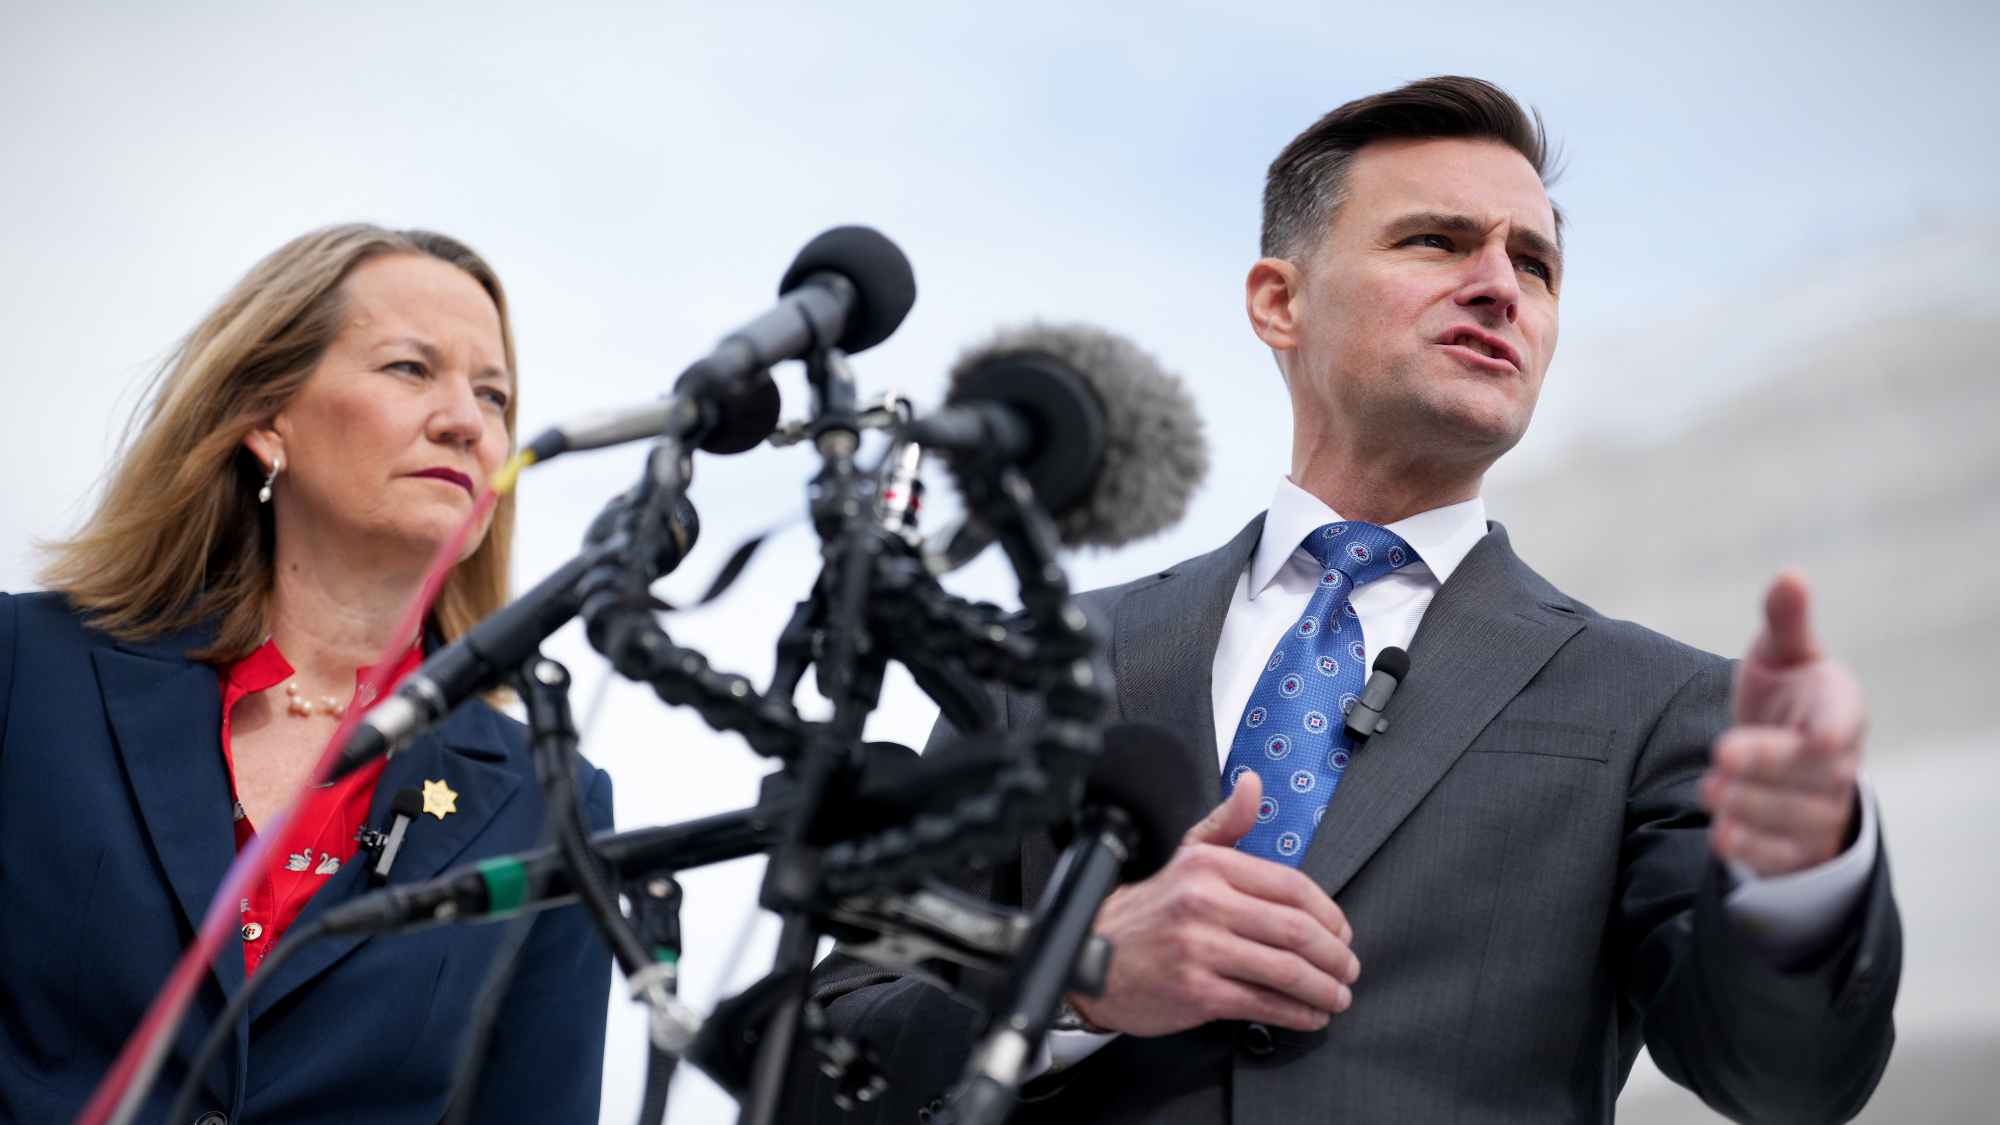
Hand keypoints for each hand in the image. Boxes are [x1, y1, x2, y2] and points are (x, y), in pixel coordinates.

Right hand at [1066, 773, 1359, 1036]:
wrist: (1089, 956)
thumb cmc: (1143, 909)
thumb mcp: (1182, 853)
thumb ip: (1226, 823)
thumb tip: (1252, 785)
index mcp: (1209, 867)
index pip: (1292, 886)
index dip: (1330, 914)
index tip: (1341, 932)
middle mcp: (1205, 903)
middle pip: (1296, 930)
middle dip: (1335, 955)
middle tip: (1348, 967)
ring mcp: (1200, 949)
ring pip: (1285, 970)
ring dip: (1323, 987)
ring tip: (1337, 994)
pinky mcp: (1196, 992)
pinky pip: (1262, 1003)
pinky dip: (1296, 1013)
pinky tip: (1308, 1015)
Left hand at [1702, 570, 1866, 876]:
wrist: (1783, 761)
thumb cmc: (1784, 697)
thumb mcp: (1781, 656)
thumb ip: (1785, 622)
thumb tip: (1790, 575)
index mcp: (1840, 707)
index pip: (1845, 718)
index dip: (1834, 726)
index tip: (1817, 732)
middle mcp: (1838, 762)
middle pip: (1811, 769)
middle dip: (1768, 763)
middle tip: (1722, 753)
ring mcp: (1822, 806)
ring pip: (1794, 814)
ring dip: (1753, 805)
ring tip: (1710, 791)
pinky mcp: (1798, 846)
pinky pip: (1782, 854)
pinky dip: (1753, 847)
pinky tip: (1722, 835)